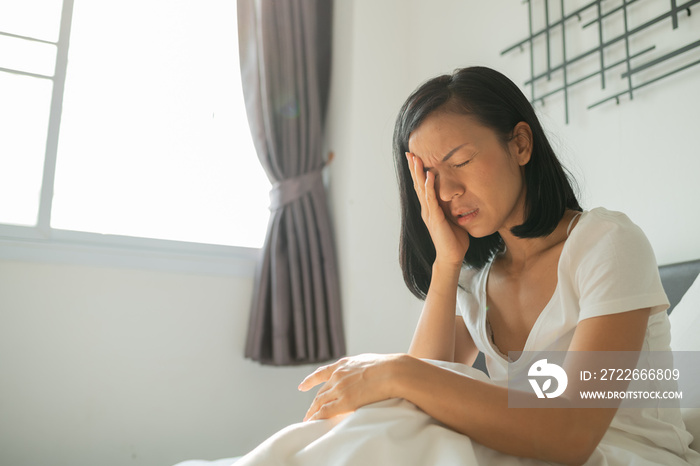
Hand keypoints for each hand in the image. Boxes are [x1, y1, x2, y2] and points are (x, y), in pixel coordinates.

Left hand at [298, 354, 401, 421]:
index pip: (322, 373)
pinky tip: (314, 421)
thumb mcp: (367, 361)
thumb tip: (361, 373)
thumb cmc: (387, 366)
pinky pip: (326, 411)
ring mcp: (340, 388)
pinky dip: (318, 417)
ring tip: (309, 419)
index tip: (302, 386)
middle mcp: (338, 376)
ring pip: (320, 402)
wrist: (393, 371)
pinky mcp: (345, 401)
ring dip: (313, 411)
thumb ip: (358, 368)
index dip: (310, 381)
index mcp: (343, 364)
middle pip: (321, 391)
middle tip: (309, 411)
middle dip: (314, 402)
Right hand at [406, 152, 469, 266]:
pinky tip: (429, 177)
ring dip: (418, 174)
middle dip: (414, 168)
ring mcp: (429, 213)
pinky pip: (431, 200)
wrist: (452, 256)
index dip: (418, 172)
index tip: (414, 157)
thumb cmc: (454, 239)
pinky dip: (430, 188)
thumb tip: (457, 196)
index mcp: (430, 208)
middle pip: (418, 185)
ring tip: (415, 160)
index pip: (422, 186)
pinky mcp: (435, 218)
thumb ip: (451, 207)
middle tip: (409, 153)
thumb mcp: (452, 217)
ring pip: (422, 190)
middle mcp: (427, 209)